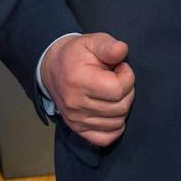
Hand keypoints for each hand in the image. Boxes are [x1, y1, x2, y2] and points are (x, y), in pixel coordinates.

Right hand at [40, 32, 134, 146]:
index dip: (127, 77)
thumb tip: (122, 51)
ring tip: (113, 92)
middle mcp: (75, 104)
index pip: (117, 89)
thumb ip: (108, 46)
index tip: (121, 68)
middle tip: (118, 79)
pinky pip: (105, 138)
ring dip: (122, 107)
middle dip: (127, 91)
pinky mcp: (77, 129)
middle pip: (120, 107)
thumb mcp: (92, 41)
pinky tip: (113, 112)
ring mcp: (75, 119)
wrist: (53, 67)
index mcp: (79, 81)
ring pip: (116, 123)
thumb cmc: (77, 54)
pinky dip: (115, 127)